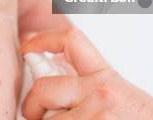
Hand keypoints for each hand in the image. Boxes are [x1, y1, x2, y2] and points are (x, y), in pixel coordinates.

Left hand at [20, 29, 152, 119]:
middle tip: (36, 115)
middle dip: (33, 104)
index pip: (70, 41)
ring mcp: (93, 117)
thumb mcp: (125, 100)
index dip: (42, 40)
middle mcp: (100, 94)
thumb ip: (92, 87)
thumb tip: (58, 80)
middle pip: (43, 86)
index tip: (28, 47)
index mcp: (107, 79)